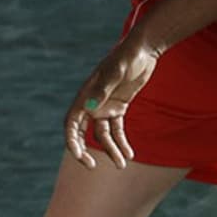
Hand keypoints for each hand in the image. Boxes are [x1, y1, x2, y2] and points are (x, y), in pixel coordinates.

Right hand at [63, 36, 160, 170]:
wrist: (144, 49)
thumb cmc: (129, 56)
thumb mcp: (117, 71)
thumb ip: (103, 88)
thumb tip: (89, 108)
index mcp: (86, 95)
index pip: (72, 123)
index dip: (72, 141)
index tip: (79, 156)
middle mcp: (93, 103)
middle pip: (82, 133)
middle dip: (84, 151)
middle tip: (92, 166)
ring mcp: (106, 105)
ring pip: (103, 135)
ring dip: (110, 150)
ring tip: (122, 164)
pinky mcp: (120, 106)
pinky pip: (118, 129)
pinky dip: (122, 142)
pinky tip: (130, 154)